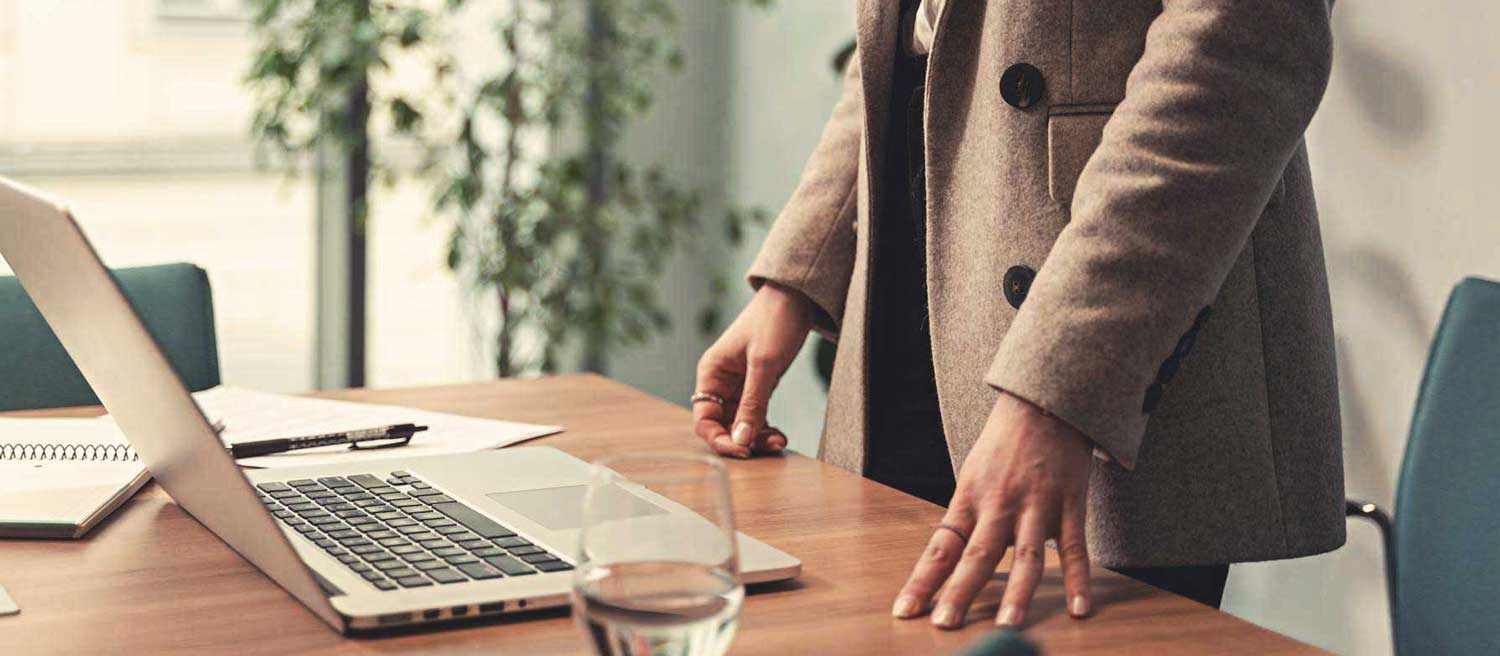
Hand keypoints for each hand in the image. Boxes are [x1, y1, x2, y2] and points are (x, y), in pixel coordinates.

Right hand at [693, 282, 815, 457]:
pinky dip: (765, 428)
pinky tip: (779, 434)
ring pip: (740, 424)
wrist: (796, 296)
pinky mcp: (758, 386)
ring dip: (757, 437)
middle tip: (769, 447)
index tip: (743, 451)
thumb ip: (752, 404)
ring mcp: (739, 385)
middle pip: (722, 425)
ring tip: (779, 441)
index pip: (704, 419)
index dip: (719, 439)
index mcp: (711, 372)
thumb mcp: (764, 364)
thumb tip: (740, 441)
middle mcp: (720, 382)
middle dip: (742, 440)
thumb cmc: (775, 320)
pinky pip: (755, 416)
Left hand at [892, 391, 1094, 628]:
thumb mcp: (973, 476)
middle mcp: (999, 505)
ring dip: (1018, 593)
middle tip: (945, 625)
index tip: (905, 610)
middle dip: (960, 592)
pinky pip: (1075, 548)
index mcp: (970, 500)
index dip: (922, 580)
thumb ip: (966, 519)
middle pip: (978, 556)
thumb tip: (948, 561)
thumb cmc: (1004, 444)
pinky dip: (1078, 579)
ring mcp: (1036, 506)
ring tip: (1007, 626)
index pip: (941, 548)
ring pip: (1027, 556)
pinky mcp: (1070, 504)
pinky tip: (1078, 609)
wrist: (1045, 402)